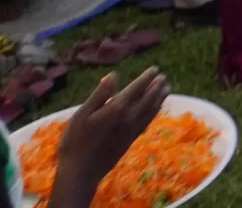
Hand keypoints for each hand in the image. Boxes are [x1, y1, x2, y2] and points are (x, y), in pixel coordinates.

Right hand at [51, 68, 169, 207]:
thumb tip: (114, 75)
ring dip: (159, 98)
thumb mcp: (82, 114)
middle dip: (156, 87)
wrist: (80, 172)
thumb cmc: (75, 141)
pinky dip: (154, 112)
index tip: (155, 69)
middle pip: (148, 98)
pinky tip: (155, 110)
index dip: (146, 78)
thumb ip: (100, 94)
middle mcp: (129, 118)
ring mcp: (131, 130)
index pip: (136, 89)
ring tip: (167, 89)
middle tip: (164, 77)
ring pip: (150, 110)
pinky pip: (147, 122)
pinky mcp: (130, 140)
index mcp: (117, 108)